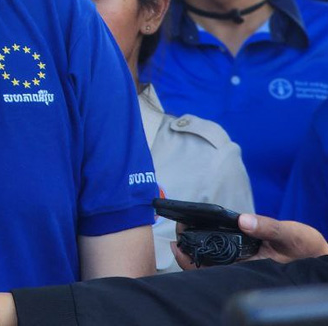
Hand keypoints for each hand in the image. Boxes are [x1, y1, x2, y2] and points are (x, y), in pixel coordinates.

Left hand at [173, 213, 327, 269]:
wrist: (318, 257)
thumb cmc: (305, 249)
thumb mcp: (291, 235)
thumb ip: (268, 228)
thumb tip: (243, 220)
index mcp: (249, 267)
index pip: (212, 269)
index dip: (191, 259)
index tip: (178, 242)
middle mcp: (242, 267)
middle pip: (205, 263)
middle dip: (188, 247)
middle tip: (177, 226)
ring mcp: (242, 261)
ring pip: (210, 258)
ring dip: (196, 243)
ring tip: (183, 224)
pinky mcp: (245, 253)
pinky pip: (221, 250)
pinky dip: (209, 239)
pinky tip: (200, 227)